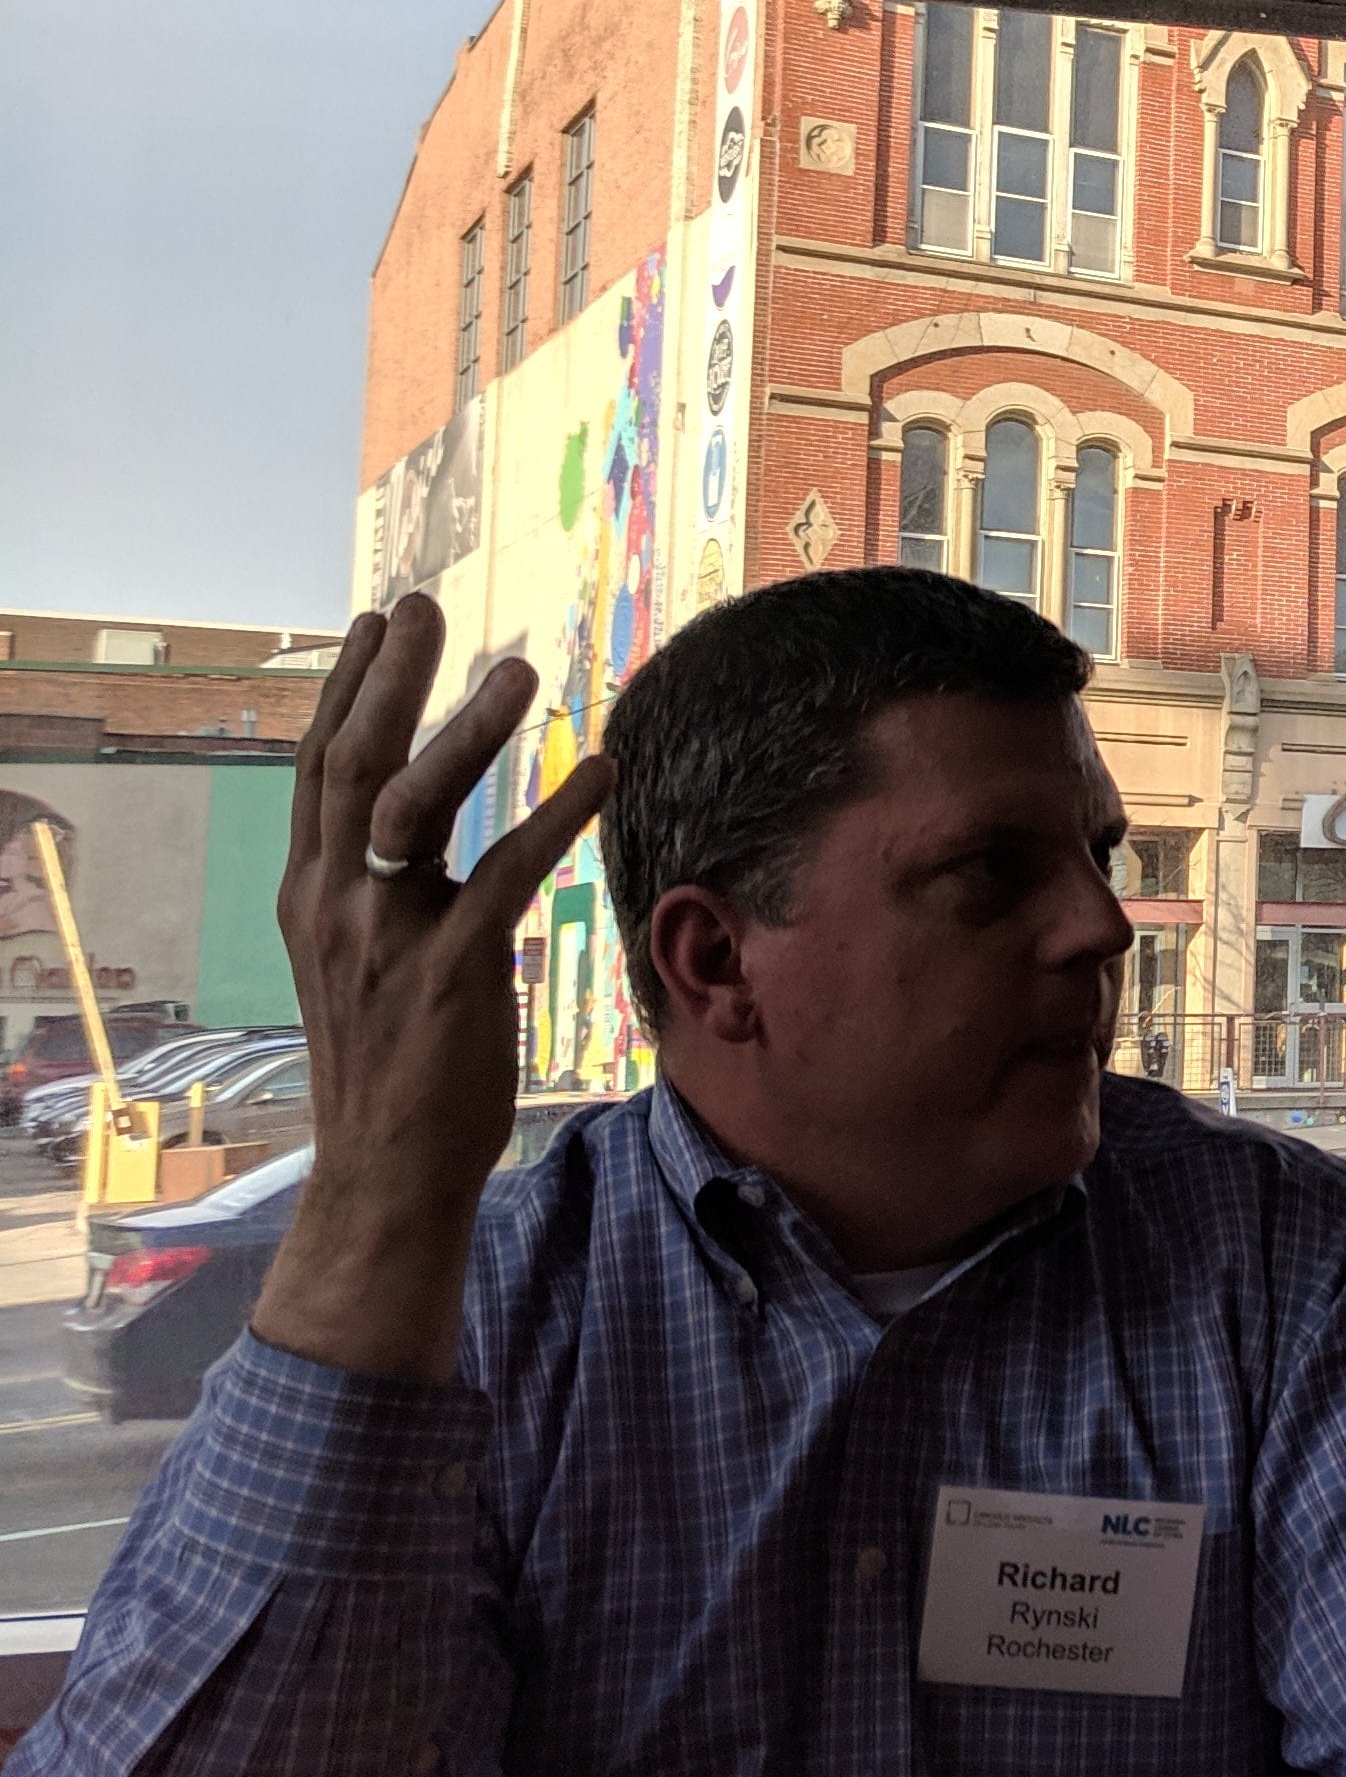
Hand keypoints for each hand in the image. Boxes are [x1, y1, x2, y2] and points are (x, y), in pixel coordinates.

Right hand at [250, 597, 612, 1384]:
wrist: (385, 1173)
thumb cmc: (393, 1063)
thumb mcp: (363, 960)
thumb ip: (377, 889)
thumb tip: (405, 824)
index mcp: (312, 894)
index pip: (318, 768)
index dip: (345, 689)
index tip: (373, 621)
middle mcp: (335, 904)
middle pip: (351, 765)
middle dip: (385, 678)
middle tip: (422, 604)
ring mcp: (386, 939)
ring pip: (417, 809)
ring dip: (470, 733)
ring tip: (521, 670)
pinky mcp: (448, 976)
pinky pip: (502, 878)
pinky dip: (554, 818)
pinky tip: (602, 770)